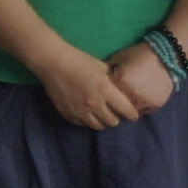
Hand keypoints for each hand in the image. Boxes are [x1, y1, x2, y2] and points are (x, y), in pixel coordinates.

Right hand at [31, 53, 145, 130]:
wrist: (53, 63)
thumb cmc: (80, 61)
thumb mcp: (103, 68)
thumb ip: (113, 81)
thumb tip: (122, 90)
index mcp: (105, 90)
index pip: (125, 110)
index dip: (131, 114)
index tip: (133, 115)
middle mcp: (94, 104)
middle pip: (112, 122)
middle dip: (116, 117)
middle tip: (115, 112)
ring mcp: (80, 111)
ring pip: (98, 126)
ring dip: (102, 121)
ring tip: (101, 113)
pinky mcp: (68, 114)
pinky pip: (83, 124)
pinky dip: (88, 120)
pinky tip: (88, 112)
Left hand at [102, 44, 178, 117]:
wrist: (166, 55)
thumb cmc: (139, 54)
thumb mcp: (118, 59)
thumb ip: (107, 72)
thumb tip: (98, 82)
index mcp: (120, 82)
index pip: (104, 95)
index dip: (103, 94)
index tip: (103, 94)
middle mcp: (131, 94)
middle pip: (115, 107)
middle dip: (114, 104)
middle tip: (114, 100)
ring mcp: (144, 101)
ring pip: (129, 112)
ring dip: (127, 108)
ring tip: (128, 99)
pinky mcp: (156, 104)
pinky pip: (142, 111)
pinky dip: (139, 106)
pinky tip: (139, 97)